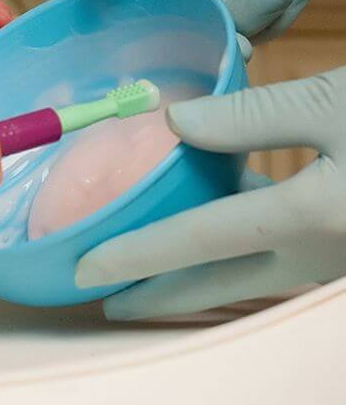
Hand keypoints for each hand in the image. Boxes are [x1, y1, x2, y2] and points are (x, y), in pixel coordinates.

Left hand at [74, 68, 345, 318]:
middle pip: (221, 282)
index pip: (198, 241)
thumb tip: (174, 123)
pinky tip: (214, 210)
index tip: (85, 270)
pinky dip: (236, 243)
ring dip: (197, 272)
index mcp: (306, 218)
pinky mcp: (344, 239)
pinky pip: (276, 251)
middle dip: (160, 294)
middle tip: (108, 300)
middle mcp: (318, 253)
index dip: (137, 255)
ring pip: (249, 272)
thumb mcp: (331, 104)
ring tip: (147, 263)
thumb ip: (250, 115)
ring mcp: (334, 254)